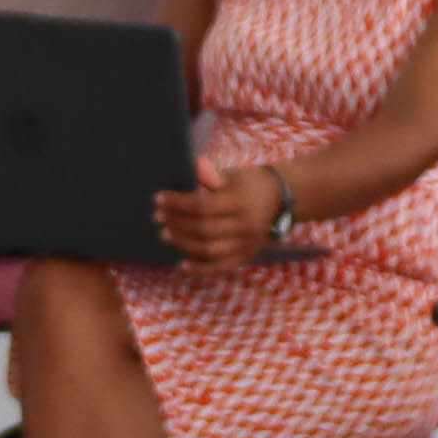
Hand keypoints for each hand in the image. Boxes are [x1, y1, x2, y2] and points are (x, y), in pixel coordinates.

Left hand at [149, 163, 287, 266]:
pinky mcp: (247, 256)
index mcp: (240, 202)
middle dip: (176, 223)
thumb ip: (210, 174)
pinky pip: (221, 268)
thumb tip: (194, 167)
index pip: (202, 206)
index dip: (177, 203)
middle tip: (158, 217)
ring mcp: (247, 243)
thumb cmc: (246, 183)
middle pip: (202, 229)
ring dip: (182, 244)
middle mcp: (246, 225)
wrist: (279, 198)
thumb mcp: (231, 174)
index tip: (158, 199)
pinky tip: (181, 266)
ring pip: (209, 250)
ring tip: (164, 234)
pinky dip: (200, 270)